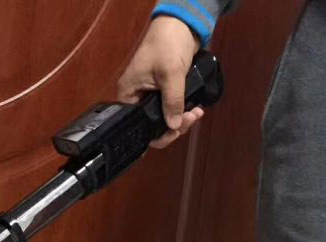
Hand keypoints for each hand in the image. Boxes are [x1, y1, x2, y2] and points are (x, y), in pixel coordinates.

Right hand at [117, 16, 204, 148]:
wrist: (181, 23)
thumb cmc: (167, 43)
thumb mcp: (170, 75)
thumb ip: (173, 102)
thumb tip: (174, 126)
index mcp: (129, 95)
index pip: (138, 126)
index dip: (157, 134)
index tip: (175, 131)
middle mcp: (138, 98)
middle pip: (153, 125)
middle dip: (173, 126)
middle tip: (189, 119)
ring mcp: (151, 95)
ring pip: (165, 118)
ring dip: (182, 119)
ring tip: (196, 113)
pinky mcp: (164, 91)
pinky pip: (172, 108)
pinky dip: (183, 111)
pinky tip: (195, 108)